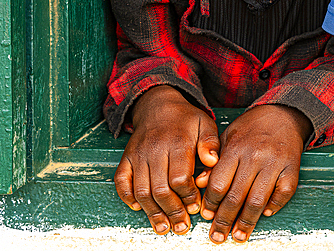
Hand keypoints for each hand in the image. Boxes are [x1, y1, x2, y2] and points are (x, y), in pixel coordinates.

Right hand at [113, 85, 219, 234]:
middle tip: (181, 226)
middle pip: (161, 189)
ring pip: (142, 190)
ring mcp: (138, 155)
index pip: (180, 178)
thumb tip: (212, 162)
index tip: (196, 207)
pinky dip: (127, 197)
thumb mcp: (205, 124)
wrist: (158, 105)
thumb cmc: (185, 119)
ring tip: (163, 227)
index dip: (188, 196)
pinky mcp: (126, 158)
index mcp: (177, 143)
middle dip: (172, 211)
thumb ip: (211, 144)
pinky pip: (121, 181)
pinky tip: (138, 208)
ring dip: (152, 212)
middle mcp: (155, 150)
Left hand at [201, 104, 311, 243]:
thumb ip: (214, 160)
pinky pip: (283, 194)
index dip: (211, 204)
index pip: (219, 184)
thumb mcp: (228, 137)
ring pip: (258, 201)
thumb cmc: (252, 127)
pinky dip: (274, 206)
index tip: (207, 216)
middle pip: (236, 197)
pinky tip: (265, 214)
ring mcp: (275, 164)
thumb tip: (201, 184)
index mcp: (236, 149)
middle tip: (218, 236)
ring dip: (247, 222)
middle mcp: (255, 157)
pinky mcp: (292, 168)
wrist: (283, 113)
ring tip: (239, 236)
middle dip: (224, 221)